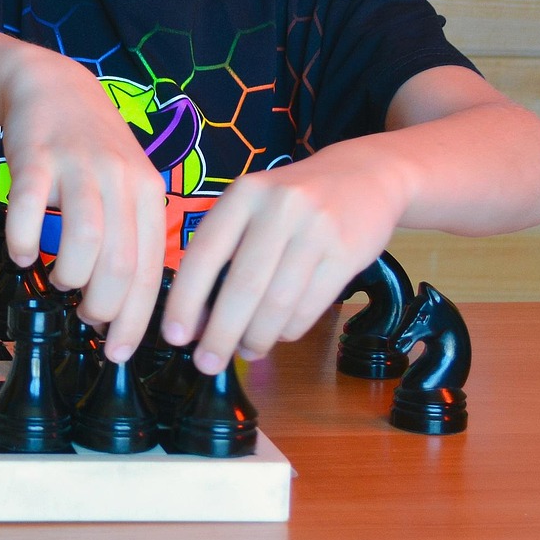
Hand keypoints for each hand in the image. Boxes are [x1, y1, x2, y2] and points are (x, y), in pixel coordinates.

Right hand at [0, 50, 167, 362]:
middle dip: (103, 306)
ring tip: (58, 281)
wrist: (52, 85)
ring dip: (70, 275)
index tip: (117, 351)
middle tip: (86, 317)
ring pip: (85, 238)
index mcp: (149, 194)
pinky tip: (23, 252)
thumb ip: (129, 237)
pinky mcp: (37, 157)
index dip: (134, 319)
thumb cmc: (89, 150)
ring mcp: (78, 166)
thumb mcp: (126, 186)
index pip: (150, 270)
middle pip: (120, 261)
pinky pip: (31, 207)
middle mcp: (120, 179)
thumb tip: (120, 306)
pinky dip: (26, 239)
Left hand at [162, 142, 408, 374]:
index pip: (204, 253)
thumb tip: (194, 319)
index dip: (185, 300)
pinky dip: (289, 330)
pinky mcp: (347, 253)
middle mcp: (278, 207)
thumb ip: (223, 251)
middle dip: (220, 334)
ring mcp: (317, 229)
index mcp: (243, 194)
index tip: (174, 336)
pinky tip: (277, 335)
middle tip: (207, 364)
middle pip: (243, 286)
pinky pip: (310, 306)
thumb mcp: (253, 207)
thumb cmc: (293, 201)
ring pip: (278, 303)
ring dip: (256, 338)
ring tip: (245, 351)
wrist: (365, 174)